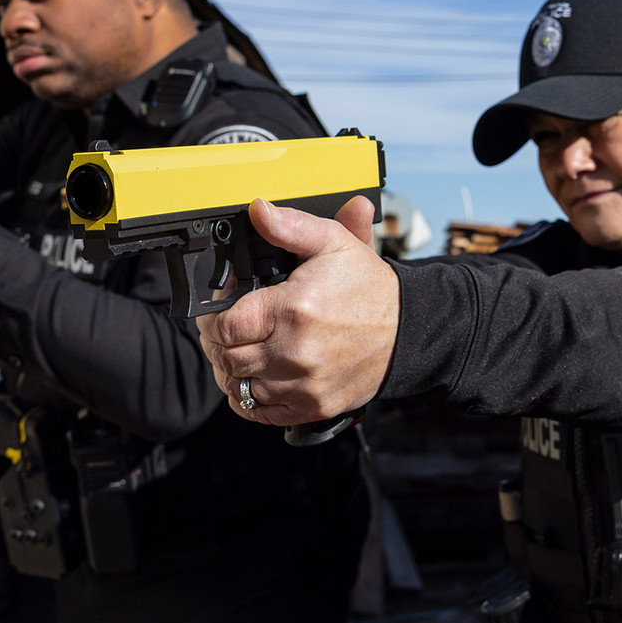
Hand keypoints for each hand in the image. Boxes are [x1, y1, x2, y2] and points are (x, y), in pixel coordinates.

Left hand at [197, 196, 399, 426]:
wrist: (409, 331)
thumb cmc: (369, 289)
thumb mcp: (334, 243)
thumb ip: (291, 226)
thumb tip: (257, 210)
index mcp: (292, 310)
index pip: (224, 325)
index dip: (212, 318)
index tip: (218, 311)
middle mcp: (294, 353)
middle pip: (227, 358)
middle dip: (219, 343)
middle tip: (226, 331)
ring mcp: (304, 385)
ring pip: (238, 388)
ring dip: (231, 370)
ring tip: (240, 352)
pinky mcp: (313, 407)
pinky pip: (260, 412)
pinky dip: (248, 399)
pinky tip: (255, 378)